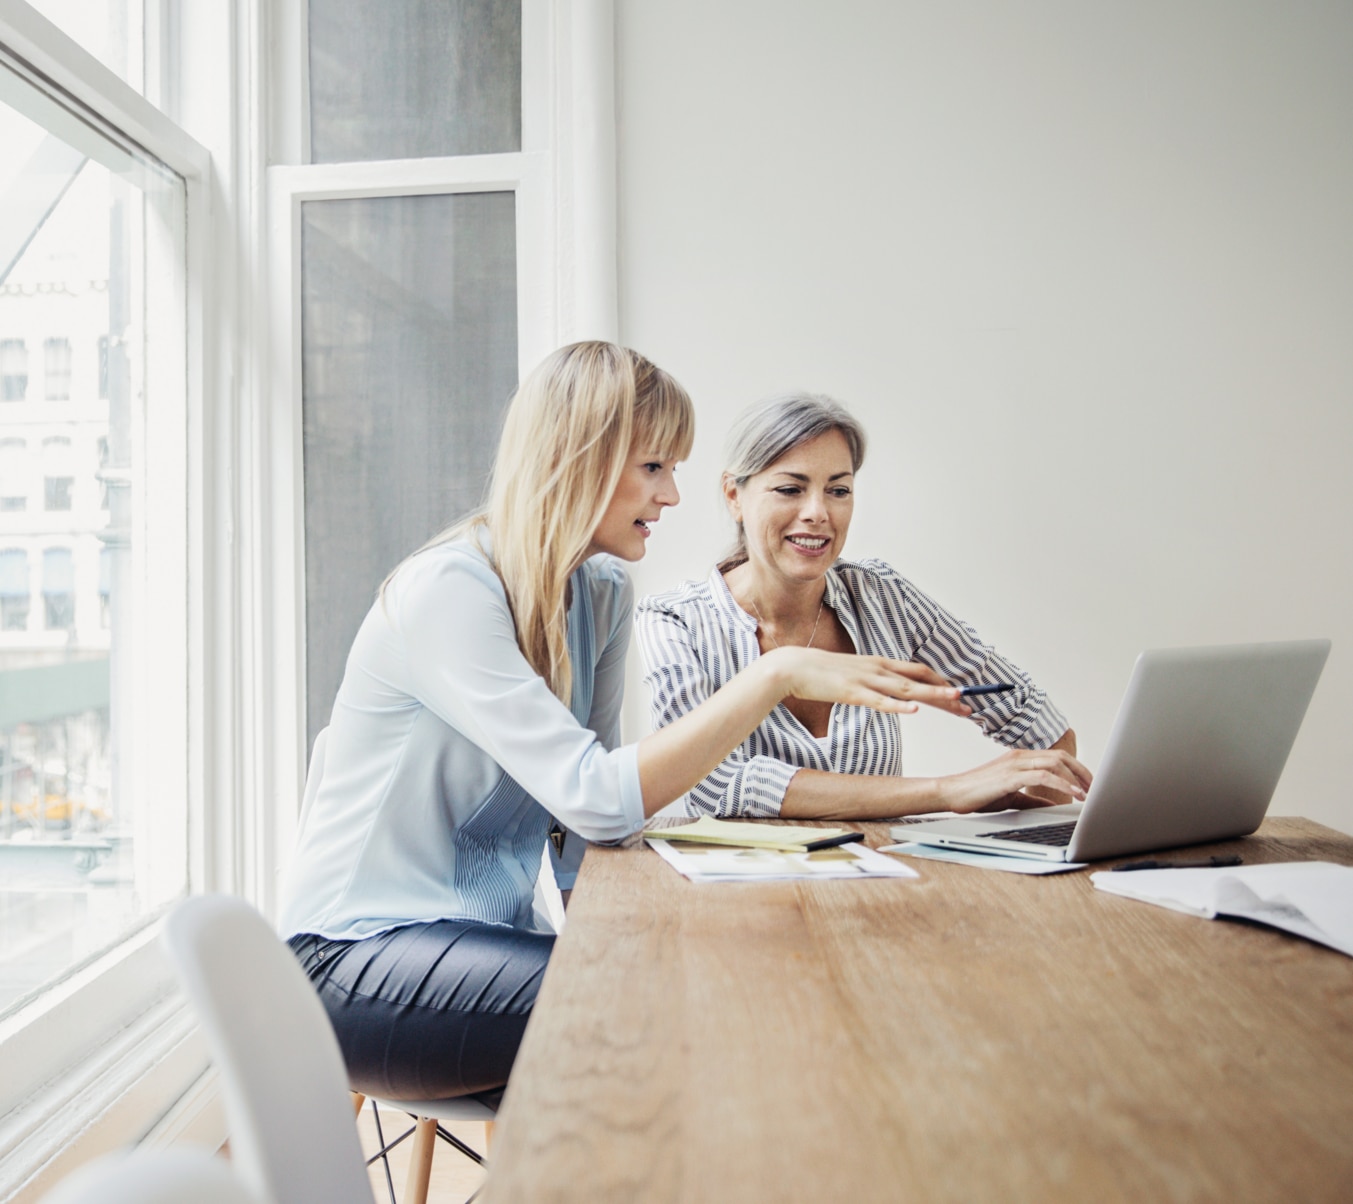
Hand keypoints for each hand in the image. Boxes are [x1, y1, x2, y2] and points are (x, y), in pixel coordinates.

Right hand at [767, 647, 971, 717]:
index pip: (919, 672)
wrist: (792, 667)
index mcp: (880, 664)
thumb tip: (890, 692)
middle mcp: (878, 669)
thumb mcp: (854, 674)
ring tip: (955, 702)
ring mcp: (866, 680)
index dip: (942, 683)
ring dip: (933, 696)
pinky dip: (897, 707)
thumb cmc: (822, 673)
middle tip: (970, 706)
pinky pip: (879, 701)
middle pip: (920, 680)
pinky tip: (914, 712)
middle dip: (947, 693)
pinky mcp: (851, 692)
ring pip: (906, 690)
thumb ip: (873, 681)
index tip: (961, 695)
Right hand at [938, 746, 1093, 813]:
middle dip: (1082, 772)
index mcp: (1020, 758)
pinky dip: (1062, 784)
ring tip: (1088, 792)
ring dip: (1076, 778)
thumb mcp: (1011, 796)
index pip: (1056, 757)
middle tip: (1096, 788)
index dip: (1077, 769)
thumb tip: (1052, 802)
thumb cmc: (977, 793)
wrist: (951, 793)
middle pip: (1060, 756)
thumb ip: (1032, 797)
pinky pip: (1043, 775)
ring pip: (1055, 763)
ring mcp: (1014, 764)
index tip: (1090, 784)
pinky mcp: (1010, 776)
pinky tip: (1073, 794)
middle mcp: (1019, 756)